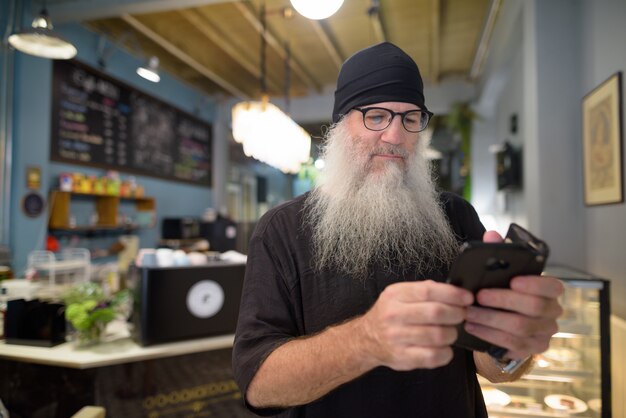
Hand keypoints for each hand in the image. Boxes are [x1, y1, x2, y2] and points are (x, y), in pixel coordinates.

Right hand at [358, 280, 473, 370]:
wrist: (366, 339)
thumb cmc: (389, 314)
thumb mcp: (399, 295)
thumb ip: (424, 290)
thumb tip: (455, 291)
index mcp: (395, 295)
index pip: (428, 291)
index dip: (452, 294)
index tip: (467, 298)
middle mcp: (394, 315)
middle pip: (436, 313)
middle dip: (457, 314)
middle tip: (461, 315)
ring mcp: (397, 338)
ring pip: (438, 335)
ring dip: (452, 333)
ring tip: (450, 331)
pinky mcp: (403, 357)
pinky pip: (433, 356)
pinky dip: (446, 353)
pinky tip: (444, 347)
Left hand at [464, 230, 563, 359]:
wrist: (504, 324)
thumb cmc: (505, 293)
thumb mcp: (503, 274)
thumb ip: (500, 253)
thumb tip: (492, 236)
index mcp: (550, 291)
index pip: (553, 286)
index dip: (535, 284)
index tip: (513, 280)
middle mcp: (552, 312)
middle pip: (534, 307)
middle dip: (502, 301)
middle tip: (478, 296)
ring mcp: (545, 332)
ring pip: (520, 327)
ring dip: (490, 320)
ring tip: (468, 313)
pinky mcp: (533, 349)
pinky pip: (512, 344)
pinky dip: (490, 335)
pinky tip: (473, 327)